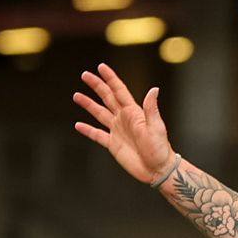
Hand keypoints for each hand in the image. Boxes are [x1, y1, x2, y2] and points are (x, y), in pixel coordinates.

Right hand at [73, 64, 176, 185]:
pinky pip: (97, 135)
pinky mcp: (113, 144)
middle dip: (96, 85)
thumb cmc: (160, 149)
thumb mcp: (156, 127)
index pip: (119, 91)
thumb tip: (154, 89)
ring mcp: (117, 131)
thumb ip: (151, 109)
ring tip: (76, 96)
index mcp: (133, 112)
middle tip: (85, 75)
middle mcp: (123, 118)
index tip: (101, 67)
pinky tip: (78, 125)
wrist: (157, 169)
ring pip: (99, 113)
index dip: (110, 78)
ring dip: (88, 104)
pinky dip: (87, 130)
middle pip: (107, 98)